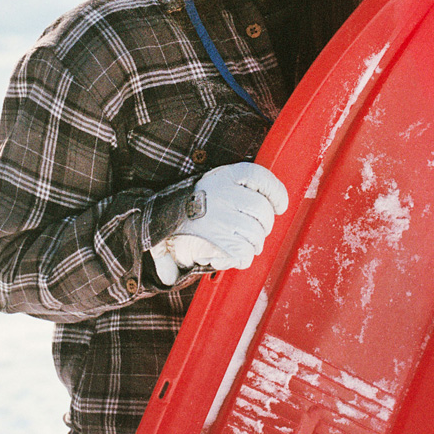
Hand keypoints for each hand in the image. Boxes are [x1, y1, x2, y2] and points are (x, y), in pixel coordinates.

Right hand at [151, 162, 289, 284]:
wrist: (153, 219)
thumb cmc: (184, 206)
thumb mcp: (205, 186)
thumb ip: (240, 192)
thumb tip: (275, 203)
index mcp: (222, 176)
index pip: (260, 176)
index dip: (276, 193)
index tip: (279, 205)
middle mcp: (223, 193)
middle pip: (262, 211)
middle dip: (262, 226)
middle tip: (252, 231)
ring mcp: (221, 216)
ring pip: (255, 233)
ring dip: (252, 244)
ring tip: (240, 245)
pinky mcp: (216, 239)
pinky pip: (243, 251)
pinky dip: (241, 257)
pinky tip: (231, 255)